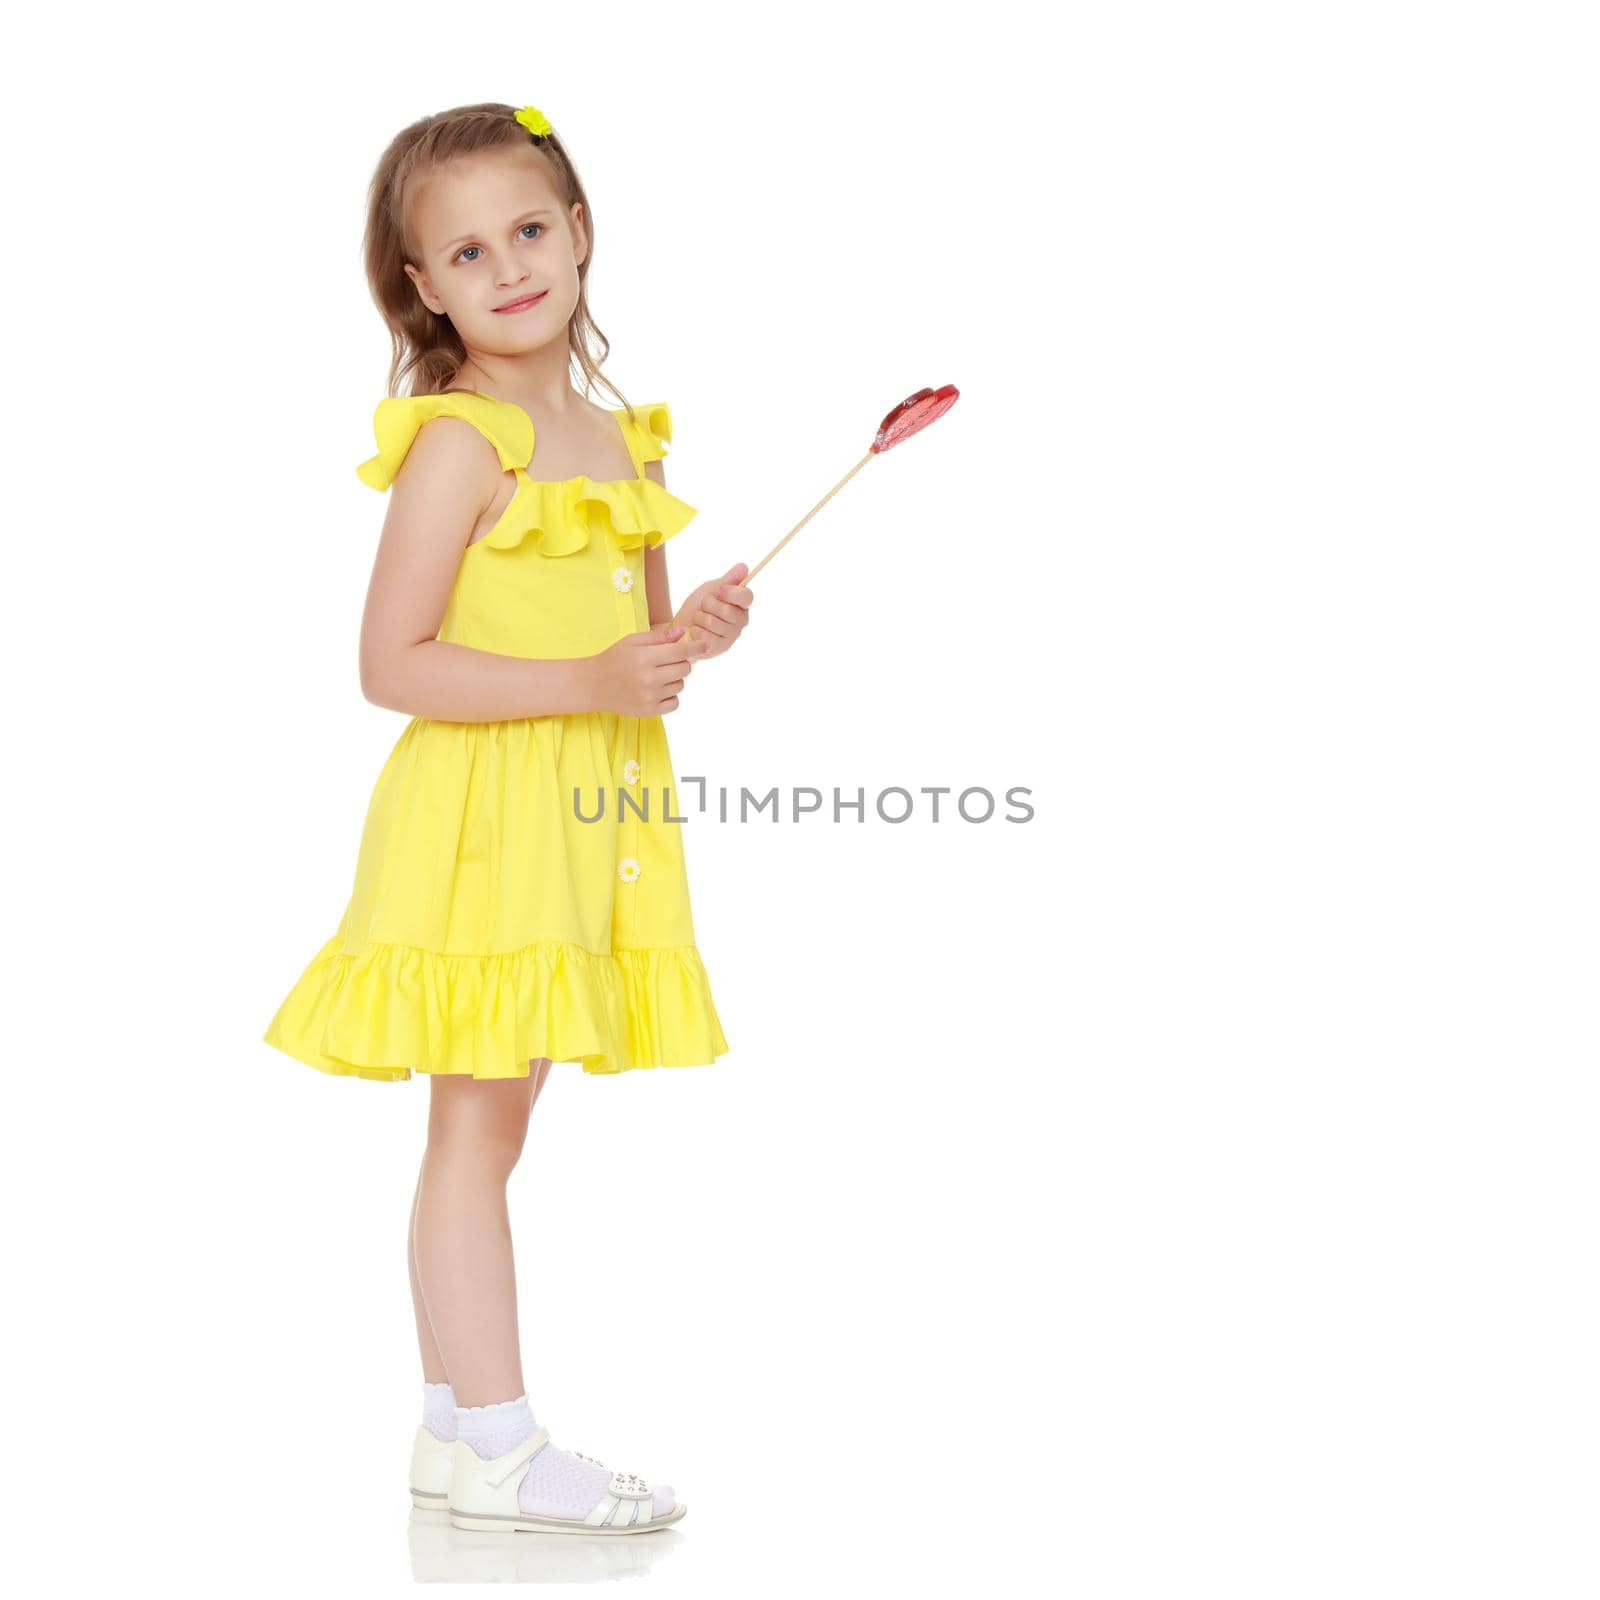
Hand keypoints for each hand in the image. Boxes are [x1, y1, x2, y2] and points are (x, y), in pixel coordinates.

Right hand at [585, 625, 708, 716]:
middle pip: (684, 669)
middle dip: (681, 662)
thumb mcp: (633, 641)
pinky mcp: (649, 711)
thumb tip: (681, 633)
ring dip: (674, 679)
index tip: (706, 645)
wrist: (594, 685)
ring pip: (680, 685)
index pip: (680, 652)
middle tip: (667, 661)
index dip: (695, 647)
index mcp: (645, 657)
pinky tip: (658, 690)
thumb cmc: (614, 659)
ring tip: (657, 676)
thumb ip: (658, 637)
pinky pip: (675, 703)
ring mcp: (650, 697)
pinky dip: (671, 696)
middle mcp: (649, 678)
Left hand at [674, 563, 753, 659]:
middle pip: (726, 610)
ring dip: (699, 618)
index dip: (730, 593)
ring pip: (712, 622)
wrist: (681, 627)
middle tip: (704, 607)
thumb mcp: (711, 589)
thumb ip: (728, 579)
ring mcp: (731, 636)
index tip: (718, 591)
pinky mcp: (719, 648)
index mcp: (742, 605)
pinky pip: (705, 635)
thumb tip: (744, 566)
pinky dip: (695, 630)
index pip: (747, 596)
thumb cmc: (698, 607)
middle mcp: (741, 622)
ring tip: (699, 620)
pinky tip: (696, 632)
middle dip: (708, 605)